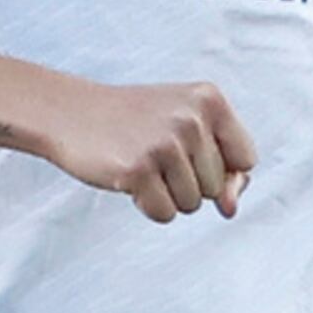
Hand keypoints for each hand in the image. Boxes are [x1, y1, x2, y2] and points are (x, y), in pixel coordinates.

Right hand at [40, 78, 257, 223]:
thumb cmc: (133, 124)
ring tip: (139, 161)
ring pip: (193, 204)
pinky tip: (126, 178)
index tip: (186, 149)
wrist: (66, 112)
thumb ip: (224, 168)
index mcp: (209, 99)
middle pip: (217, 186)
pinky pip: (164, 214)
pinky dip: (146, 205)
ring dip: (166, 194)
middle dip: (187, 181)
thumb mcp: (185, 128)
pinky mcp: (136, 169)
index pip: (246, 160)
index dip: (219, 168)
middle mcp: (190, 118)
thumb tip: (230, 210)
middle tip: (152, 151)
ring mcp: (163, 144)